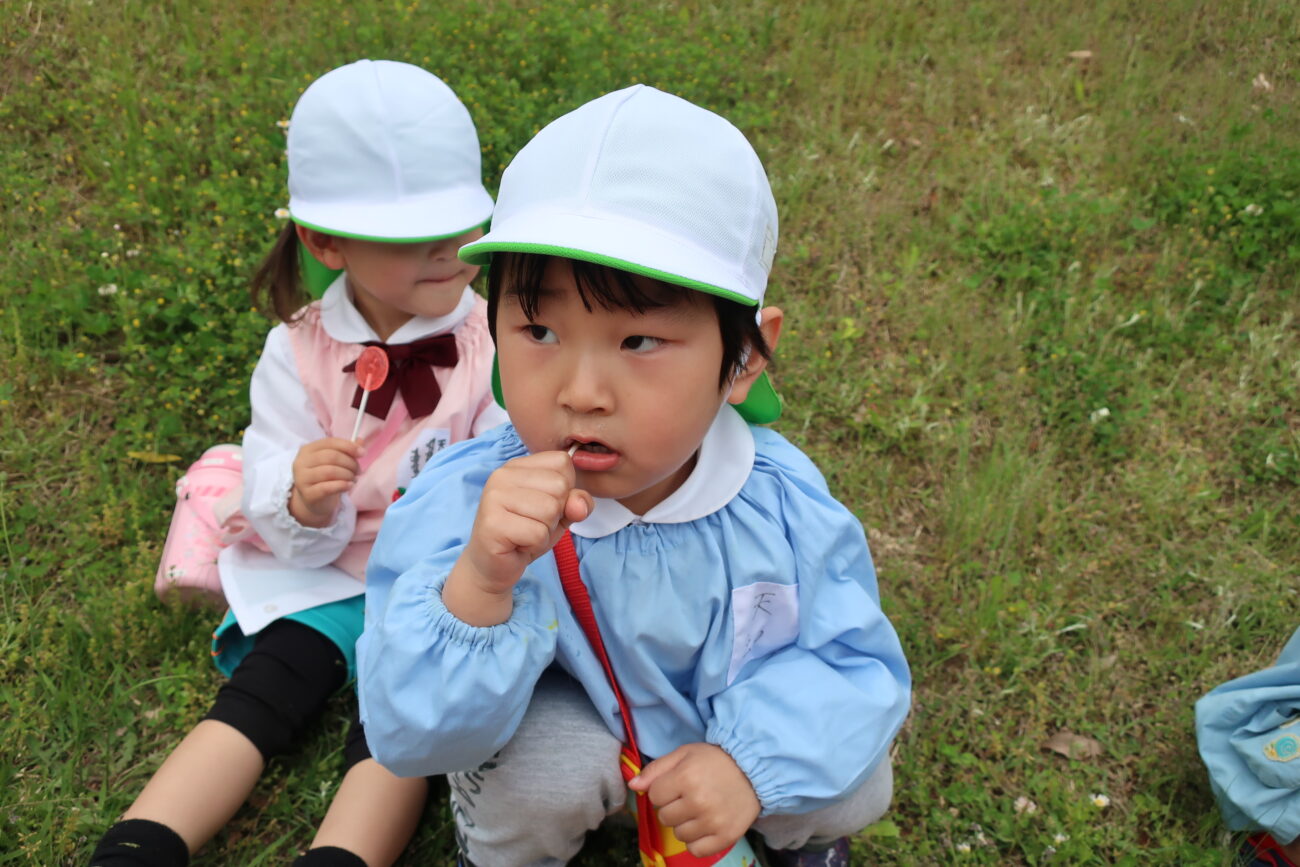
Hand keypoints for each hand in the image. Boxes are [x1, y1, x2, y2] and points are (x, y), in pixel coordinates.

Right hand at [289, 437, 361, 527]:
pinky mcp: (307, 494)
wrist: (314, 500)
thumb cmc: (326, 477)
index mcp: (307, 450)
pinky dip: (342, 485)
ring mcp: (302, 479)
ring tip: (353, 479)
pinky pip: (327, 488)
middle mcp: (301, 462)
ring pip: (330, 471)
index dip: (348, 446)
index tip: (362, 453)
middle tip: (358, 471)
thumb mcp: (335, 462)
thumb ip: (347, 451)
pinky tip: (349, 486)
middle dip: (350, 463)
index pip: (329, 442)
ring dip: (347, 475)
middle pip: (331, 456)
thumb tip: (360, 441)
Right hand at [443, 450, 592, 624]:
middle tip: (531, 524)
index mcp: (518, 465)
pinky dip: (535, 545)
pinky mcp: (492, 523)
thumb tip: (579, 505)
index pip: (563, 462)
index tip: (541, 506)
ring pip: (550, 510)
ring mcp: (494, 497)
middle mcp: (502, 475)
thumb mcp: (560, 513)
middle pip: (559, 486)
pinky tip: (517, 545)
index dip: (564, 490)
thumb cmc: (526, 535)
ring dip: (545, 531)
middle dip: (555, 514)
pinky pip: (537, 533)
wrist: (493, 567)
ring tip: (524, 534)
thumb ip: (577, 502)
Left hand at [628, 742, 760, 856]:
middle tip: (690, 796)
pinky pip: (695, 850)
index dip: (663, 790)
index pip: (654, 796)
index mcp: (686, 777)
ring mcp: (712, 822)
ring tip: (700, 809)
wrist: (754, 770)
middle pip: (664, 817)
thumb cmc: (715, 760)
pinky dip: (697, 841)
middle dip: (673, 807)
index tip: (678, 784)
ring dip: (684, 824)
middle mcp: (698, 802)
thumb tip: (633, 786)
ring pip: (678, 834)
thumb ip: (656, 770)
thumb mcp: (684, 754)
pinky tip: (706, 825)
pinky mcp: (725, 837)